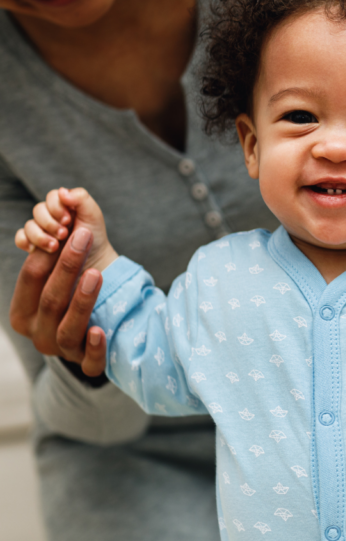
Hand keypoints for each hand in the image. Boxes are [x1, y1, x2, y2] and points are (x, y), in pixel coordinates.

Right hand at [9, 235, 108, 376]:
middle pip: (49, 300)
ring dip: (81, 302)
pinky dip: (94, 348)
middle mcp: (37, 334)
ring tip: (96, 275)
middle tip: (83, 237)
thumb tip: (68, 195)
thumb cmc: (80, 286)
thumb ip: (62, 233)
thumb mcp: (66, 263)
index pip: (30, 278)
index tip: (67, 226)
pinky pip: (90, 363)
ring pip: (68, 330)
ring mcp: (62, 352)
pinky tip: (101, 331)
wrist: (107, 322)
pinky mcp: (88, 365)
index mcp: (23, 311)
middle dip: (66, 267)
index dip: (47, 252)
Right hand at [15, 188, 117, 271]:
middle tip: (64, 234)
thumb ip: (81, 198)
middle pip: (38, 210)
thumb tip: (62, 192)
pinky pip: (21, 238)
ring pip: (29, 225)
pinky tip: (35, 249)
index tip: (68, 220)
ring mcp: (41, 229)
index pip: (52, 197)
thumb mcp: (93, 215)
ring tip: (55, 246)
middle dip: (50, 223)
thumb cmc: (94, 236)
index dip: (57, 207)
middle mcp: (51, 215)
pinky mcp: (34, 244)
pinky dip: (25, 242)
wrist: (93, 261)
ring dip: (40, 235)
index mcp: (65, 205)